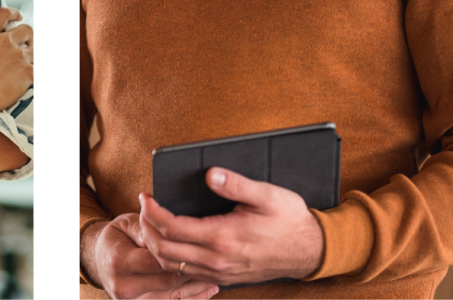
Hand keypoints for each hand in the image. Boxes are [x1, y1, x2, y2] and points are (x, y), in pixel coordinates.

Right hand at [0, 7, 32, 111]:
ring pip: (32, 50)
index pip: (4, 13)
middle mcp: (6, 41)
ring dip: (28, 56)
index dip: (13, 13)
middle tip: (25, 44)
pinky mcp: (29, 70)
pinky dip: (28, 73)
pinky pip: (35, 68)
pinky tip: (20, 81)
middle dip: (27, 36)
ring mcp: (19, 55)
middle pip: (26, 29)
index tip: (18, 16)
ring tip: (18, 69)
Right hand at [83, 216, 217, 299]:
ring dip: (198, 287)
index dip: (180, 251)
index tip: (203, 242)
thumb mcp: (126, 224)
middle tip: (218, 259)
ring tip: (220, 275)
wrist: (101, 259)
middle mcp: (124, 286)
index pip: (156, 259)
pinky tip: (210, 289)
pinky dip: (193, 298)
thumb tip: (160, 234)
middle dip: (194, 270)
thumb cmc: (118, 236)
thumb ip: (144, 228)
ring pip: (173, 296)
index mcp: (119, 262)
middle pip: (168, 280)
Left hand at [134, 168, 324, 286]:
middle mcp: (216, 259)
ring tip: (151, 224)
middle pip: (163, 249)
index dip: (153, 211)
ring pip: (171, 265)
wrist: (309, 251)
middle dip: (146, 227)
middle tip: (143, 208)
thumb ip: (236, 185)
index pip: (173, 226)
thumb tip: (210, 174)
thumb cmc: (290, 221)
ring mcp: (218, 272)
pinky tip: (169, 246)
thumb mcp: (267, 195)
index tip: (145, 196)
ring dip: (154, 246)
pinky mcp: (223, 278)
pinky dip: (169, 260)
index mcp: (223, 236)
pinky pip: (185, 274)